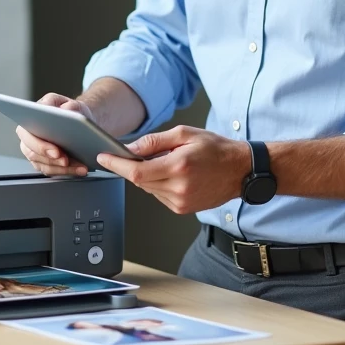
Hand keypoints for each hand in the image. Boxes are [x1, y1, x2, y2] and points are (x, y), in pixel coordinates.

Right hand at [17, 93, 94, 176]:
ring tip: (79, 166)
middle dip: (51, 159)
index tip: (56, 151)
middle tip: (66, 160)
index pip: (28, 134)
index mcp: (30, 119)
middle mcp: (29, 138)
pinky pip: (53, 171)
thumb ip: (68, 106)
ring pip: (44, 165)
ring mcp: (35, 152)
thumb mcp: (70, 103)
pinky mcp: (45, 163)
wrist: (79, 122)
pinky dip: (68, 172)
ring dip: (62, 168)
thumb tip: (66, 113)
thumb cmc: (71, 111)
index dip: (40, 145)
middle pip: (33, 153)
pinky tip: (81, 169)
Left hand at [95, 126, 251, 213]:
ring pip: (148, 189)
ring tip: (166, 163)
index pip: (137, 172)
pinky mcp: (182, 209)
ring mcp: (180, 202)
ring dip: (147, 176)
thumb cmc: (216, 149)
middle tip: (136, 154)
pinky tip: (173, 175)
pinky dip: (158, 184)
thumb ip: (155, 142)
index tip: (103, 158)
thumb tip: (131, 148)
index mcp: (178, 167)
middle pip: (140, 182)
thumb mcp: (185, 134)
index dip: (117, 165)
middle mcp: (178, 188)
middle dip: (132, 168)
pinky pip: (159, 196)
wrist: (240, 171)